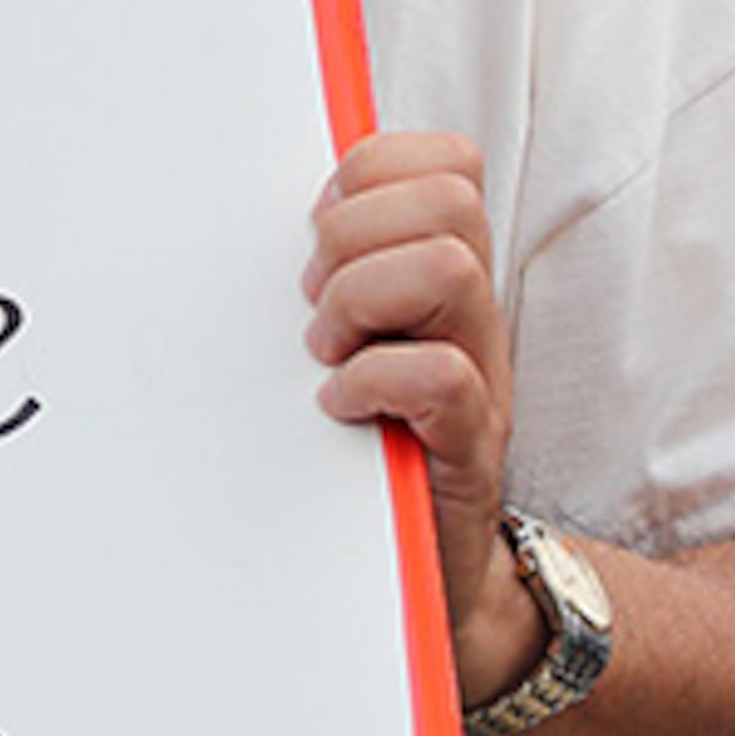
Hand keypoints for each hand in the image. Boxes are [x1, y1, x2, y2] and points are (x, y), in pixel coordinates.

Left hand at [304, 131, 526, 700]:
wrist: (422, 574)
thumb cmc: (362, 445)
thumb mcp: (345, 341)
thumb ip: (325, 272)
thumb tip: (252, 205)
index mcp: (439, 275)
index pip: (446, 161)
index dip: (374, 171)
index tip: (316, 225)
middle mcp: (470, 314)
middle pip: (449, 199)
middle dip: (356, 234)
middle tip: (313, 300)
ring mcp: (483, 376)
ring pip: (449, 268)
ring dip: (361, 300)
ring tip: (325, 353)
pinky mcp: (470, 446)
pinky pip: (442, 376)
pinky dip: (374, 380)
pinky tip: (339, 406)